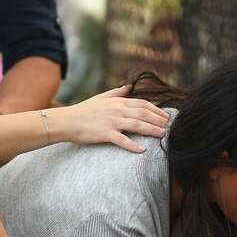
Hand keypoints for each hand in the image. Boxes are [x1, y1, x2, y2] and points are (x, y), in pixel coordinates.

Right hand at [51, 85, 169, 152]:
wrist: (67, 121)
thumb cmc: (84, 110)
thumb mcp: (101, 98)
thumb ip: (116, 93)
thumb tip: (128, 86)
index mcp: (118, 102)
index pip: (143, 104)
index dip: (157, 110)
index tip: (166, 116)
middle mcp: (117, 110)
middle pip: (144, 114)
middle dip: (159, 120)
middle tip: (169, 127)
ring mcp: (111, 122)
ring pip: (137, 125)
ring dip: (152, 130)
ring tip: (162, 136)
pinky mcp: (105, 134)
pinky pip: (122, 140)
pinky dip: (133, 145)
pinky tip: (142, 150)